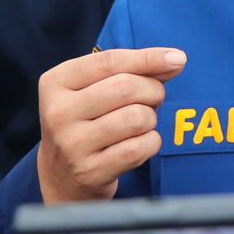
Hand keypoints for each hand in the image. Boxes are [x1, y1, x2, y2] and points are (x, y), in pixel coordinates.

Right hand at [37, 47, 185, 203]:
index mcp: (55, 82)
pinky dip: (151, 142)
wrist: (62, 175)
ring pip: (136, 118)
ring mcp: (72, 144)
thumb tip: (175, 60)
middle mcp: (58, 112)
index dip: (149, 58)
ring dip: (150, 119)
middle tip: (153, 99)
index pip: (109, 61)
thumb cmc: (87, 120)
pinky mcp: (90, 172)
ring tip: (141, 123)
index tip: (178, 58)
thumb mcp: (95, 88)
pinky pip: (139, 148)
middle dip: (153, 90)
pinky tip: (141, 142)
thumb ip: (132, 69)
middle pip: (126, 87)